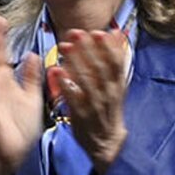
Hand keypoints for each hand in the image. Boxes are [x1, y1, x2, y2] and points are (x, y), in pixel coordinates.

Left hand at [55, 28, 129, 174]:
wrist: (106, 143)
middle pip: (101, 68)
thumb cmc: (108, 108)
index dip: (108, 46)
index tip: (98, 31)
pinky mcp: (81, 115)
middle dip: (89, 49)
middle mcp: (109, 93)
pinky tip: (56, 70)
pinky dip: (65, 83)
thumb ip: (114, 58)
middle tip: (75, 32)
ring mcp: (95, 104)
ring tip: (64, 46)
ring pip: (87, 81)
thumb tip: (115, 32)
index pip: (117, 62)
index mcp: (118, 84)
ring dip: (76, 62)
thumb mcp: (117, 84)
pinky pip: (73, 98)